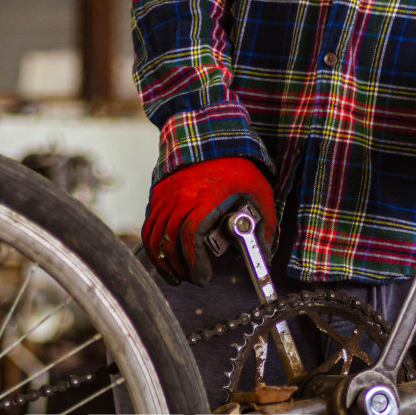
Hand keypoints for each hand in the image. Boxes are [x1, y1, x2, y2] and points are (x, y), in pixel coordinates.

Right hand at [143, 157, 275, 284]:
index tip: (204, 277)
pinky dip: (153, 246)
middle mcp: (180, 198)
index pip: (192, 236)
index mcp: (206, 199)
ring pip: (154, 236)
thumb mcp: (259, 193)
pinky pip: (149, 226)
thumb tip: (266, 256)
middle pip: (170, 241)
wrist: (211, 135)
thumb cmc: (237, 166)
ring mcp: (165, 196)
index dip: (195, 262)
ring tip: (177, 276)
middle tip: (195, 279)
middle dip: (181, 267)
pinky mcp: (157, 195)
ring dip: (164, 261)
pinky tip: (163, 259)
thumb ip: (263, 226)